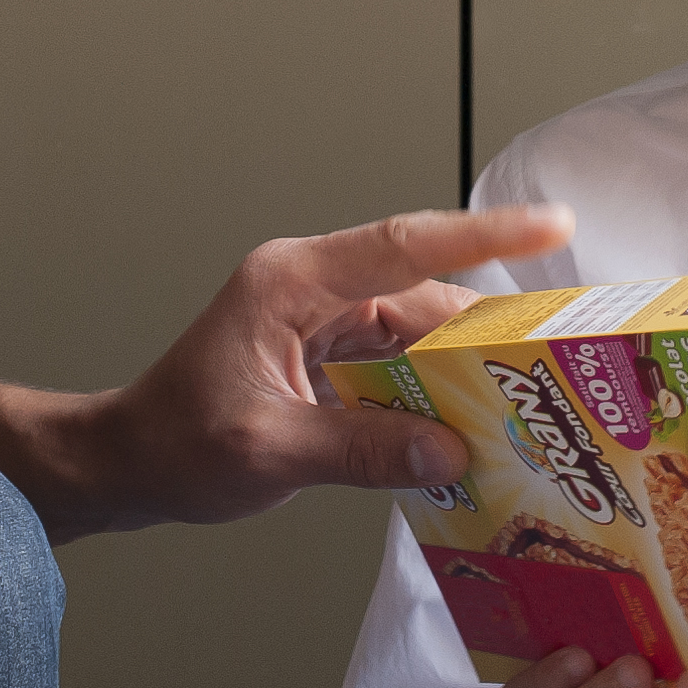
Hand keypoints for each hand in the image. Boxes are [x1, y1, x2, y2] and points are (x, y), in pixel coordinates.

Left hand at [44, 203, 574, 537]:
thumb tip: (447, 453)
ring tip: (528, 402)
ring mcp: (322, 321)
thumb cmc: (173, 443)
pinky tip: (469, 427)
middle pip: (424, 294)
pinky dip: (436, 393)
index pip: (404, 245)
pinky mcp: (329, 356)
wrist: (127, 462)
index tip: (551, 225)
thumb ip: (360, 450)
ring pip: (418, 334)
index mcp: (291, 283)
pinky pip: (401, 365)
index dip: (484, 235)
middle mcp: (313, 289)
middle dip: (491, 326)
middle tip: (559, 356)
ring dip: (466, 369)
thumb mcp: (267, 451)